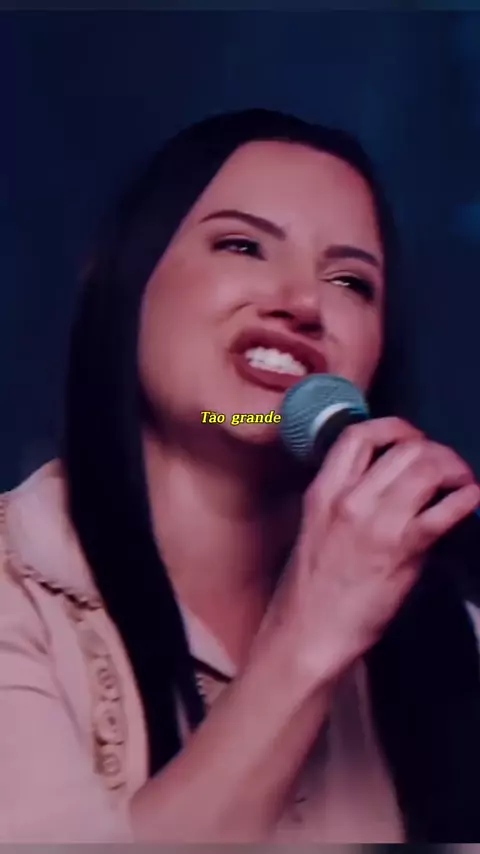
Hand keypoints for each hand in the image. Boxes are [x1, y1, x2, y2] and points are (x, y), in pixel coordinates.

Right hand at [261, 417, 479, 687]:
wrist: (311, 632)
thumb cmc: (314, 587)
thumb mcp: (319, 528)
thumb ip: (350, 499)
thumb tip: (394, 483)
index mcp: (324, 491)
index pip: (358, 435)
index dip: (393, 427)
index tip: (411, 437)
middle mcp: (350, 499)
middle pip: (404, 448)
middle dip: (435, 450)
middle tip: (446, 465)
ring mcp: (378, 522)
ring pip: (427, 469)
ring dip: (454, 468)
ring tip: (461, 481)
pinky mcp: (404, 549)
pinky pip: (445, 510)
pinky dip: (466, 498)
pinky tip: (471, 499)